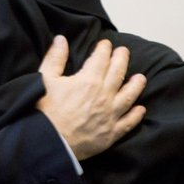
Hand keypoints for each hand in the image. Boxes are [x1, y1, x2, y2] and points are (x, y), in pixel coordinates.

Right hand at [35, 36, 146, 159]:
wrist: (47, 143)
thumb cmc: (43, 112)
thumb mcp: (44, 79)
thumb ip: (55, 58)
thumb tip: (61, 40)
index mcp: (88, 81)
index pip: (101, 59)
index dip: (104, 49)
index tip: (105, 44)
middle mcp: (104, 96)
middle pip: (118, 73)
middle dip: (122, 59)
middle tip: (124, 51)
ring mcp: (109, 116)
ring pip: (129, 96)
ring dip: (136, 85)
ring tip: (141, 77)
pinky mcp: (110, 134)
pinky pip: (128, 123)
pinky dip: (136, 115)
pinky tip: (140, 109)